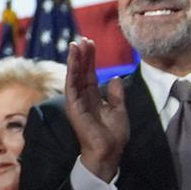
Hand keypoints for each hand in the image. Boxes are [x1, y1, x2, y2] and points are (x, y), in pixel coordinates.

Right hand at [64, 36, 129, 180]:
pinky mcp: (73, 105)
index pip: (90, 74)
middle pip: (82, 71)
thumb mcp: (119, 110)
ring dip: (75, 59)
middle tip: (83, 38)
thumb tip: (113, 77)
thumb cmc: (114, 135)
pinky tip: (73, 58)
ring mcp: (77, 101)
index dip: (90, 59)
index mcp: (93, 97)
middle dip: (82, 55)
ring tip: (76, 43)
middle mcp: (83, 97)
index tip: (90, 43)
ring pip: (74, 75)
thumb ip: (116, 94)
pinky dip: (72, 70)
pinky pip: (71, 84)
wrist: (109, 151)